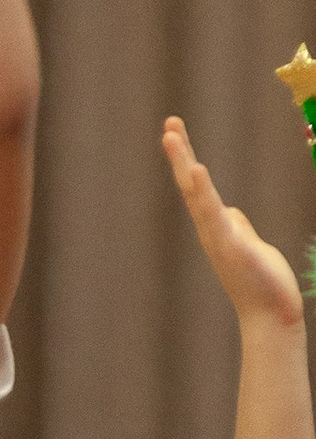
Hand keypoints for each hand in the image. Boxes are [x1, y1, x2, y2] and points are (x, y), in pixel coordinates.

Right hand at [164, 116, 305, 333]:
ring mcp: (219, 238)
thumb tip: (230, 211)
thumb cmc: (261, 282)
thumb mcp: (249, 244)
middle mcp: (210, 229)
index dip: (184, 156)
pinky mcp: (234, 247)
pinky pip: (216, 216)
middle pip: (190, 184)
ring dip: (184, 165)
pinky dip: (204, 194)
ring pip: (197, 196)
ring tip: (172, 138)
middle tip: (169, 123)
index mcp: (215, 225)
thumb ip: (237, 226)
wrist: (270, 316)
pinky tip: (198, 172)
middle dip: (179, 153)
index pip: (196, 184)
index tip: (173, 128)